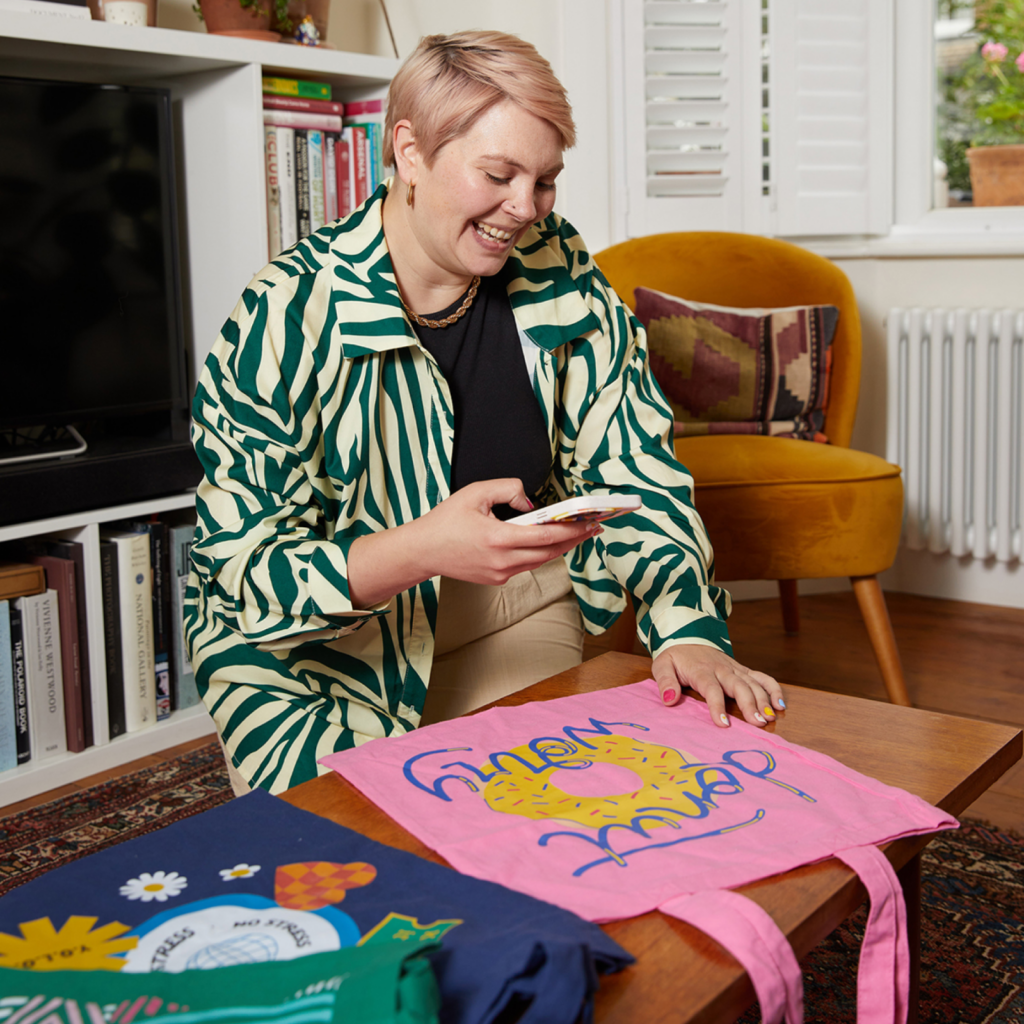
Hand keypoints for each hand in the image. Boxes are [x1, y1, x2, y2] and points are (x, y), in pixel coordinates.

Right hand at [415, 479, 600, 585]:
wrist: (423, 551)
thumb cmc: (445, 522)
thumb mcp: (475, 492)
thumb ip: (508, 489)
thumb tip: (531, 503)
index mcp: (498, 539)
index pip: (546, 537)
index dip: (573, 530)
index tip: (590, 523)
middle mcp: (502, 561)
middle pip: (550, 553)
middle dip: (574, 540)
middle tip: (593, 527)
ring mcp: (500, 574)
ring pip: (540, 561)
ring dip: (559, 548)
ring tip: (576, 533)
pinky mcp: (496, 580)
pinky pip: (525, 566)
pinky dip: (539, 554)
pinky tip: (547, 543)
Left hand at [652, 644, 783, 728]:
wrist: (687, 636)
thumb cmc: (676, 656)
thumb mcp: (662, 665)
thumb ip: (665, 682)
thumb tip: (669, 700)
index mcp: (701, 670)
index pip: (711, 689)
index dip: (717, 706)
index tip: (723, 724)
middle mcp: (722, 669)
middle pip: (738, 686)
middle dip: (750, 704)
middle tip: (758, 723)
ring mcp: (735, 668)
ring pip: (753, 682)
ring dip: (764, 699)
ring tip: (770, 717)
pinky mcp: (742, 669)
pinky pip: (762, 677)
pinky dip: (773, 688)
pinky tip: (780, 704)